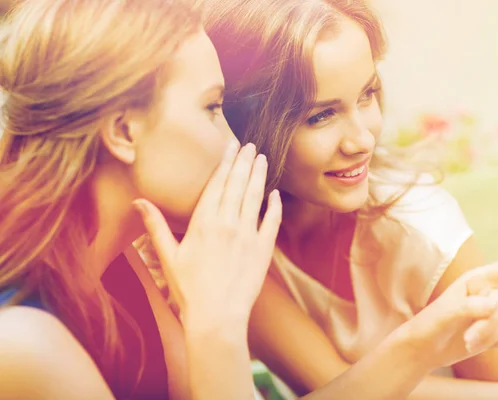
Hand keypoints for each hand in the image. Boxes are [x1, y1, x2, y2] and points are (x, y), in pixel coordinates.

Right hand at [133, 141, 281, 326]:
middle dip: (244, 161)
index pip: (217, 184)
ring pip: (255, 196)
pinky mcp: (263, 249)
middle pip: (237, 184)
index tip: (232, 146)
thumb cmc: (189, 289)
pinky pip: (272, 220)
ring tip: (262, 158)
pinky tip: (276, 193)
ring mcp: (247, 235)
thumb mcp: (167, 256)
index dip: (226, 163)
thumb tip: (138, 201)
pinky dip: (275, 205)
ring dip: (259, 175)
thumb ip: (155, 225)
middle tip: (250, 144)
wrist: (216, 317)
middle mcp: (227, 223)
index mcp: (203, 223)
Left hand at [409, 253, 497, 368]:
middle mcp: (488, 293)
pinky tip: (480, 344)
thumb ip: (468, 307)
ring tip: (468, 341)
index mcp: (475, 280)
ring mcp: (494, 313)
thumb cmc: (430, 325)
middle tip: (467, 338)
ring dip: (492, 336)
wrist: (426, 349)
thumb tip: (495, 305)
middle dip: (490, 325)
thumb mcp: (444, 313)